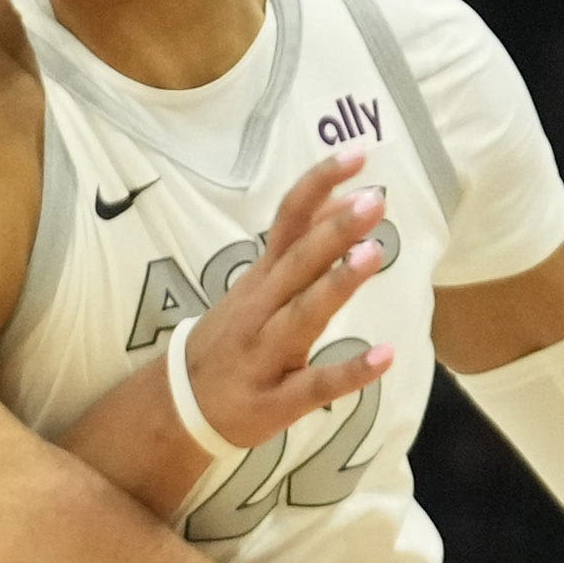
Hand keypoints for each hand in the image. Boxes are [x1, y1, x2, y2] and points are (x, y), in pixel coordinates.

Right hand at [176, 153, 396, 453]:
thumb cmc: (233, 338)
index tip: (358, 155)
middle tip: (373, 200)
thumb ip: (301, 245)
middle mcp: (262, 309)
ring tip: (374, 254)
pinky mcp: (277, 400)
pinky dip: (349, 372)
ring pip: (302, 316)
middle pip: (297, 264)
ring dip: (336, 285)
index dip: (319, 186)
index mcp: (262, 279)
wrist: (179, 407)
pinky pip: (315, 385)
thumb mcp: (259, 287)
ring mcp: (267, 355)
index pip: (289, 221)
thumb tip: (342, 196)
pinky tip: (384, 356)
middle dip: (335, 231)